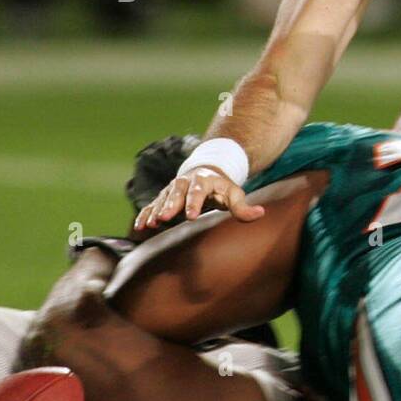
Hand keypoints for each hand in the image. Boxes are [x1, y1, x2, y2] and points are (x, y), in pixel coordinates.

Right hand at [133, 167, 265, 231]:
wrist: (205, 173)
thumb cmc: (222, 188)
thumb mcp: (235, 194)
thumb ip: (244, 206)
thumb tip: (261, 213)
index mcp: (203, 181)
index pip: (198, 191)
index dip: (194, 203)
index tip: (191, 216)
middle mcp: (185, 182)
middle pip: (176, 192)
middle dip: (170, 205)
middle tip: (164, 218)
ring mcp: (172, 189)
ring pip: (162, 198)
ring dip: (155, 211)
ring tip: (150, 224)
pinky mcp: (163, 197)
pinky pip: (152, 205)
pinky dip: (145, 214)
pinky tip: (140, 227)